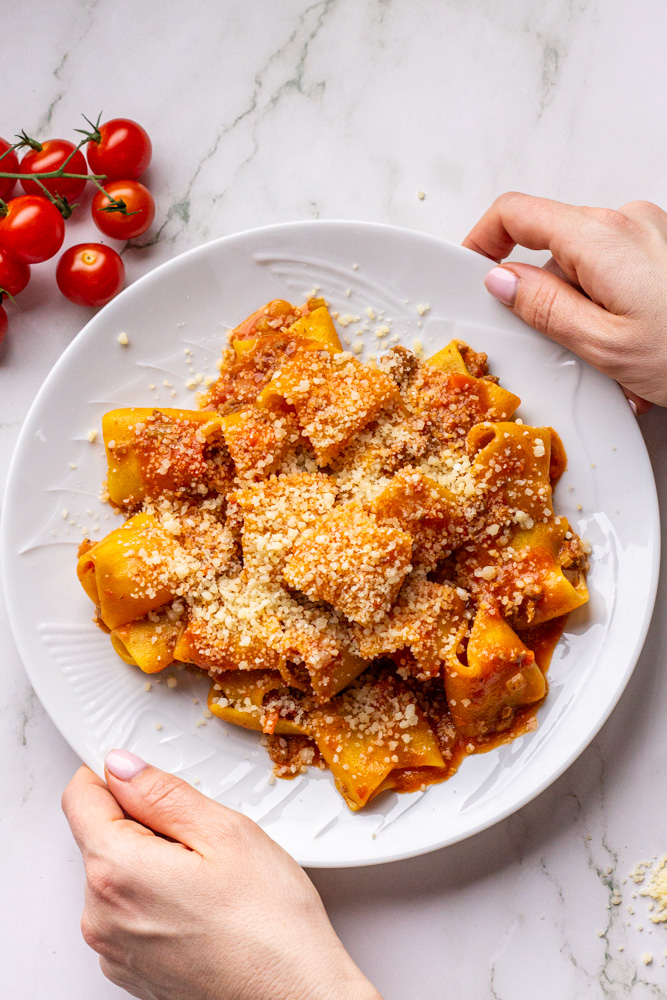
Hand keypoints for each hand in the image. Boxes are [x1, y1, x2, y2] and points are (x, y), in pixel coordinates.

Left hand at [62, 750, 380, 999]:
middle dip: (144, 822)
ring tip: (209, 876)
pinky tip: (203, 905)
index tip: (146, 776)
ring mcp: (114, 948)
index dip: (115, 776)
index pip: (81, 798)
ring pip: (117, 873)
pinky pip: (129, 911)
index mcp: (117, 871)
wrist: (292, 994)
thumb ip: (161, 792)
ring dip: (152, 861)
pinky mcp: (131, 969)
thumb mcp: (224, 831)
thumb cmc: (269, 923)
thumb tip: (122, 768)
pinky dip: (157, 898)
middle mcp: (102, 915)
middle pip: (100, 836)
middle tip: (202, 836)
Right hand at [463, 192, 666, 411]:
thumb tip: (501, 281)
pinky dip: (609, 306)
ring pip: (584, 263)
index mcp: (601, 237)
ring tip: (611, 360)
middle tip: (557, 348)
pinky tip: (632, 349)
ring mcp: (650, 231)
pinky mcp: (664, 249)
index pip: (515, 213)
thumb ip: (543, 308)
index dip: (480, 240)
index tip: (469, 271)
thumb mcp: (603, 346)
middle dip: (542, 296)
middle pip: (551, 245)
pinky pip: (615, 269)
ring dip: (581, 309)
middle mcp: (627, 221)